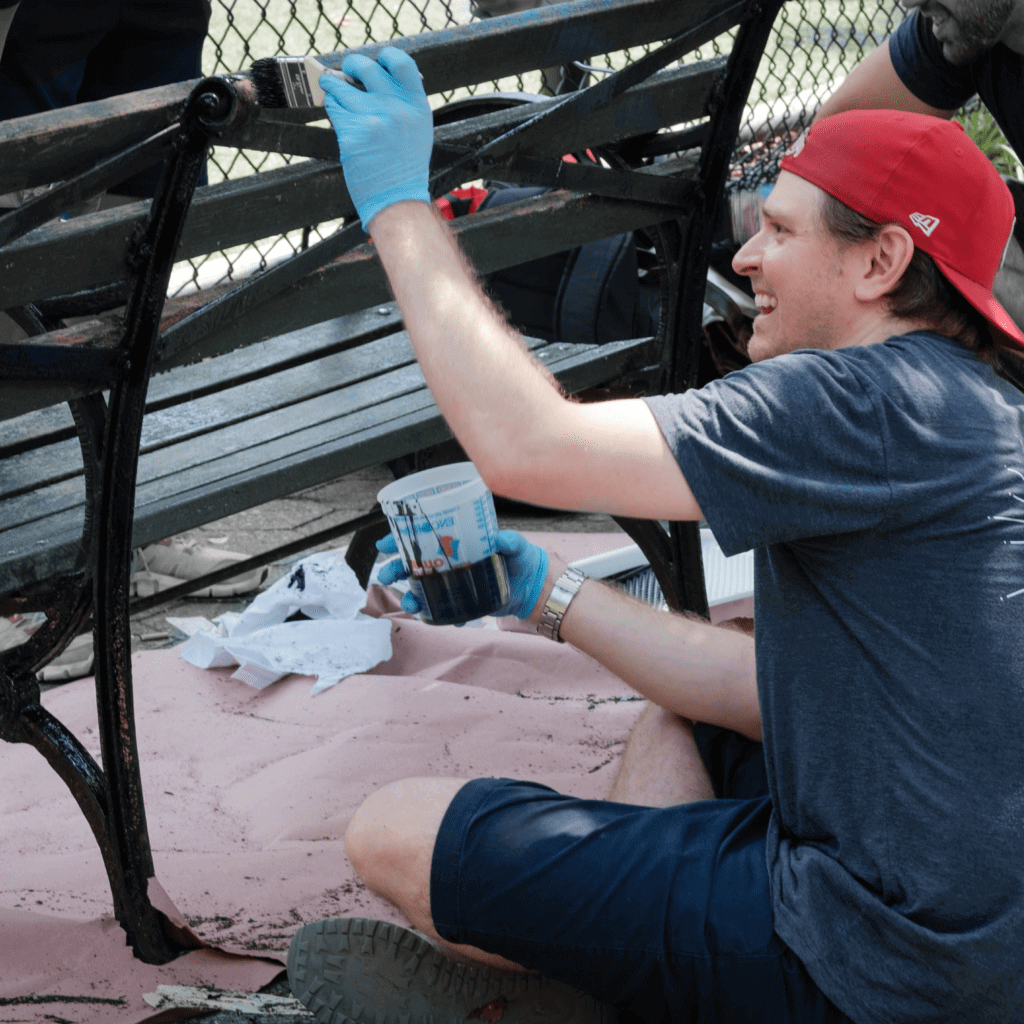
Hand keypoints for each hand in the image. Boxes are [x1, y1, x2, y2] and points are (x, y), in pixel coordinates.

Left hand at [319, 47, 432, 231]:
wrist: (398, 201)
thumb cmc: (405, 169)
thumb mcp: (418, 130)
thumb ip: (404, 103)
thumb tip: (376, 79)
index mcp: (417, 106)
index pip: (401, 63)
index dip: (385, 57)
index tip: (376, 61)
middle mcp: (397, 109)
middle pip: (366, 67)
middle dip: (351, 64)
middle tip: (346, 70)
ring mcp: (374, 120)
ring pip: (342, 87)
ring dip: (334, 88)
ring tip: (334, 91)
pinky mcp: (353, 134)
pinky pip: (335, 109)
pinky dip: (333, 109)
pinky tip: (339, 116)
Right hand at [376, 530, 548, 620]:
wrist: (536, 588)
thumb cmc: (525, 560)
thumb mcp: (518, 546)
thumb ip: (510, 542)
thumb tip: (501, 539)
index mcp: (459, 541)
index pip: (425, 535)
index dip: (401, 537)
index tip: (386, 542)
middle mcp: (453, 560)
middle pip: (415, 562)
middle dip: (396, 568)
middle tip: (385, 575)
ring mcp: (456, 580)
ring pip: (422, 586)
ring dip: (409, 593)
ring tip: (407, 600)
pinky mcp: (462, 599)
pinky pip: (440, 605)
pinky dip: (432, 611)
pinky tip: (428, 613)